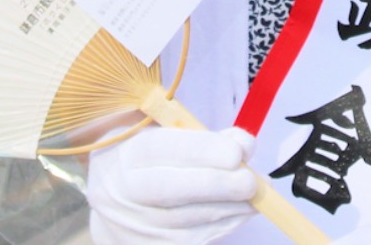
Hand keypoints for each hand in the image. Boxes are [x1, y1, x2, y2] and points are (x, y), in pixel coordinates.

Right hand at [86, 125, 257, 244]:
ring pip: (187, 220)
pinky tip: (240, 212)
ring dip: (229, 209)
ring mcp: (132, 224)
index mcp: (128, 153)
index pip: (162, 148)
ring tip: (255, 197)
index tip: (238, 154)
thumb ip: (208, 138)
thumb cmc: (154, 162)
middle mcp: (123, 191)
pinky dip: (223, 225)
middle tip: (251, 183)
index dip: (204, 151)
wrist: (115, 202)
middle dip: (218, 186)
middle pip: (171, 189)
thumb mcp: (171, 136)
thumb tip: (244, 147)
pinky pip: (193, 239)